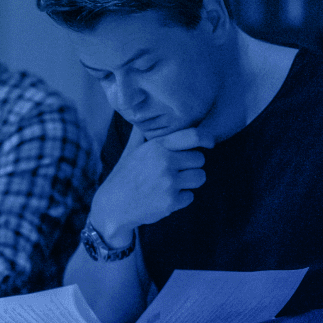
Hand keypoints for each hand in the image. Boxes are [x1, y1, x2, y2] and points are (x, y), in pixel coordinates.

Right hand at [89, 125, 211, 244]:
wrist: (113, 207)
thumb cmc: (123, 177)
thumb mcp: (130, 151)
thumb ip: (141, 134)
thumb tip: (142, 115)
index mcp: (156, 147)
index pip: (193, 136)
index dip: (206, 138)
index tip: (209, 143)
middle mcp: (165, 162)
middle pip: (200, 159)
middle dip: (192, 165)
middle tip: (177, 170)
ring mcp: (169, 183)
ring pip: (200, 177)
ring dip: (190, 182)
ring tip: (174, 183)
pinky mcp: (171, 202)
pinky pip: (190, 197)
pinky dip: (181, 199)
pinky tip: (165, 197)